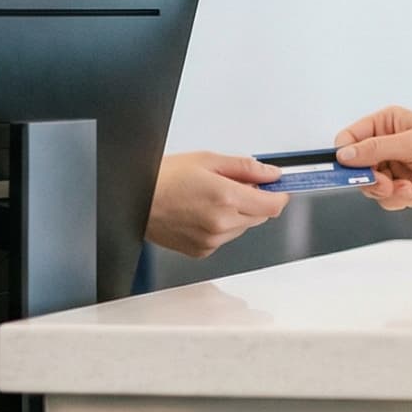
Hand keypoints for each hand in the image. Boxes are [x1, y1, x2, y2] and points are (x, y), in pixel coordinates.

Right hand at [148, 152, 290, 258]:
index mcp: (226, 198)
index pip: (274, 204)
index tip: (278, 187)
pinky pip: (225, 238)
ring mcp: (212, 240)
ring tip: (210, 198)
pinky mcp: (202, 251)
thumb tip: (271, 173)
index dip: (279, 194)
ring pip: (243, 227)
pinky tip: (201, 212)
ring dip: (237, 214)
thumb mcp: (208, 160)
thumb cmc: (163, 177)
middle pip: (260, 216)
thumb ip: (245, 168)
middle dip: (255, 200)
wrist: (133, 199)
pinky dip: (221, 226)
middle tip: (233, 185)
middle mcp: (222, 223)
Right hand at [333, 106, 411, 214]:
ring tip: (408, 188)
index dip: (345, 154)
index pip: (350, 137)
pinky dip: (397, 199)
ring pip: (368, 186)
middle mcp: (387, 144)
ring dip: (386, 191)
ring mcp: (393, 167)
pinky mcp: (401, 188)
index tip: (347, 170)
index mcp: (387, 122)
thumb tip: (343, 155)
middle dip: (368, 178)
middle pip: (355, 166)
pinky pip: (384, 198)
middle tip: (383, 183)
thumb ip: (375, 149)